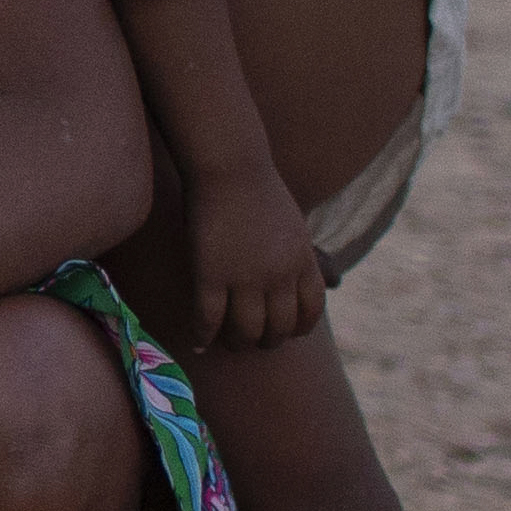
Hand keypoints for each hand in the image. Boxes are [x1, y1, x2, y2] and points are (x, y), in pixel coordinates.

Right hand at [181, 163, 325, 353]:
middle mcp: (279, 276)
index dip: (300, 328)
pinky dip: (204, 334)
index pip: (310, 310)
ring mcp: (245, 278)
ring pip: (246, 331)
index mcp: (302, 262)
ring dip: (238, 343)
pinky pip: (208, 318)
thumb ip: (297, 255)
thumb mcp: (294, 225)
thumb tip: (304, 274)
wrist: (230, 168)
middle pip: (279, 328)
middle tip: (255, 340)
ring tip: (230, 343)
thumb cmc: (258, 189)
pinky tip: (200, 341)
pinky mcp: (211, 276)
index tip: (289, 333)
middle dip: (268, 341)